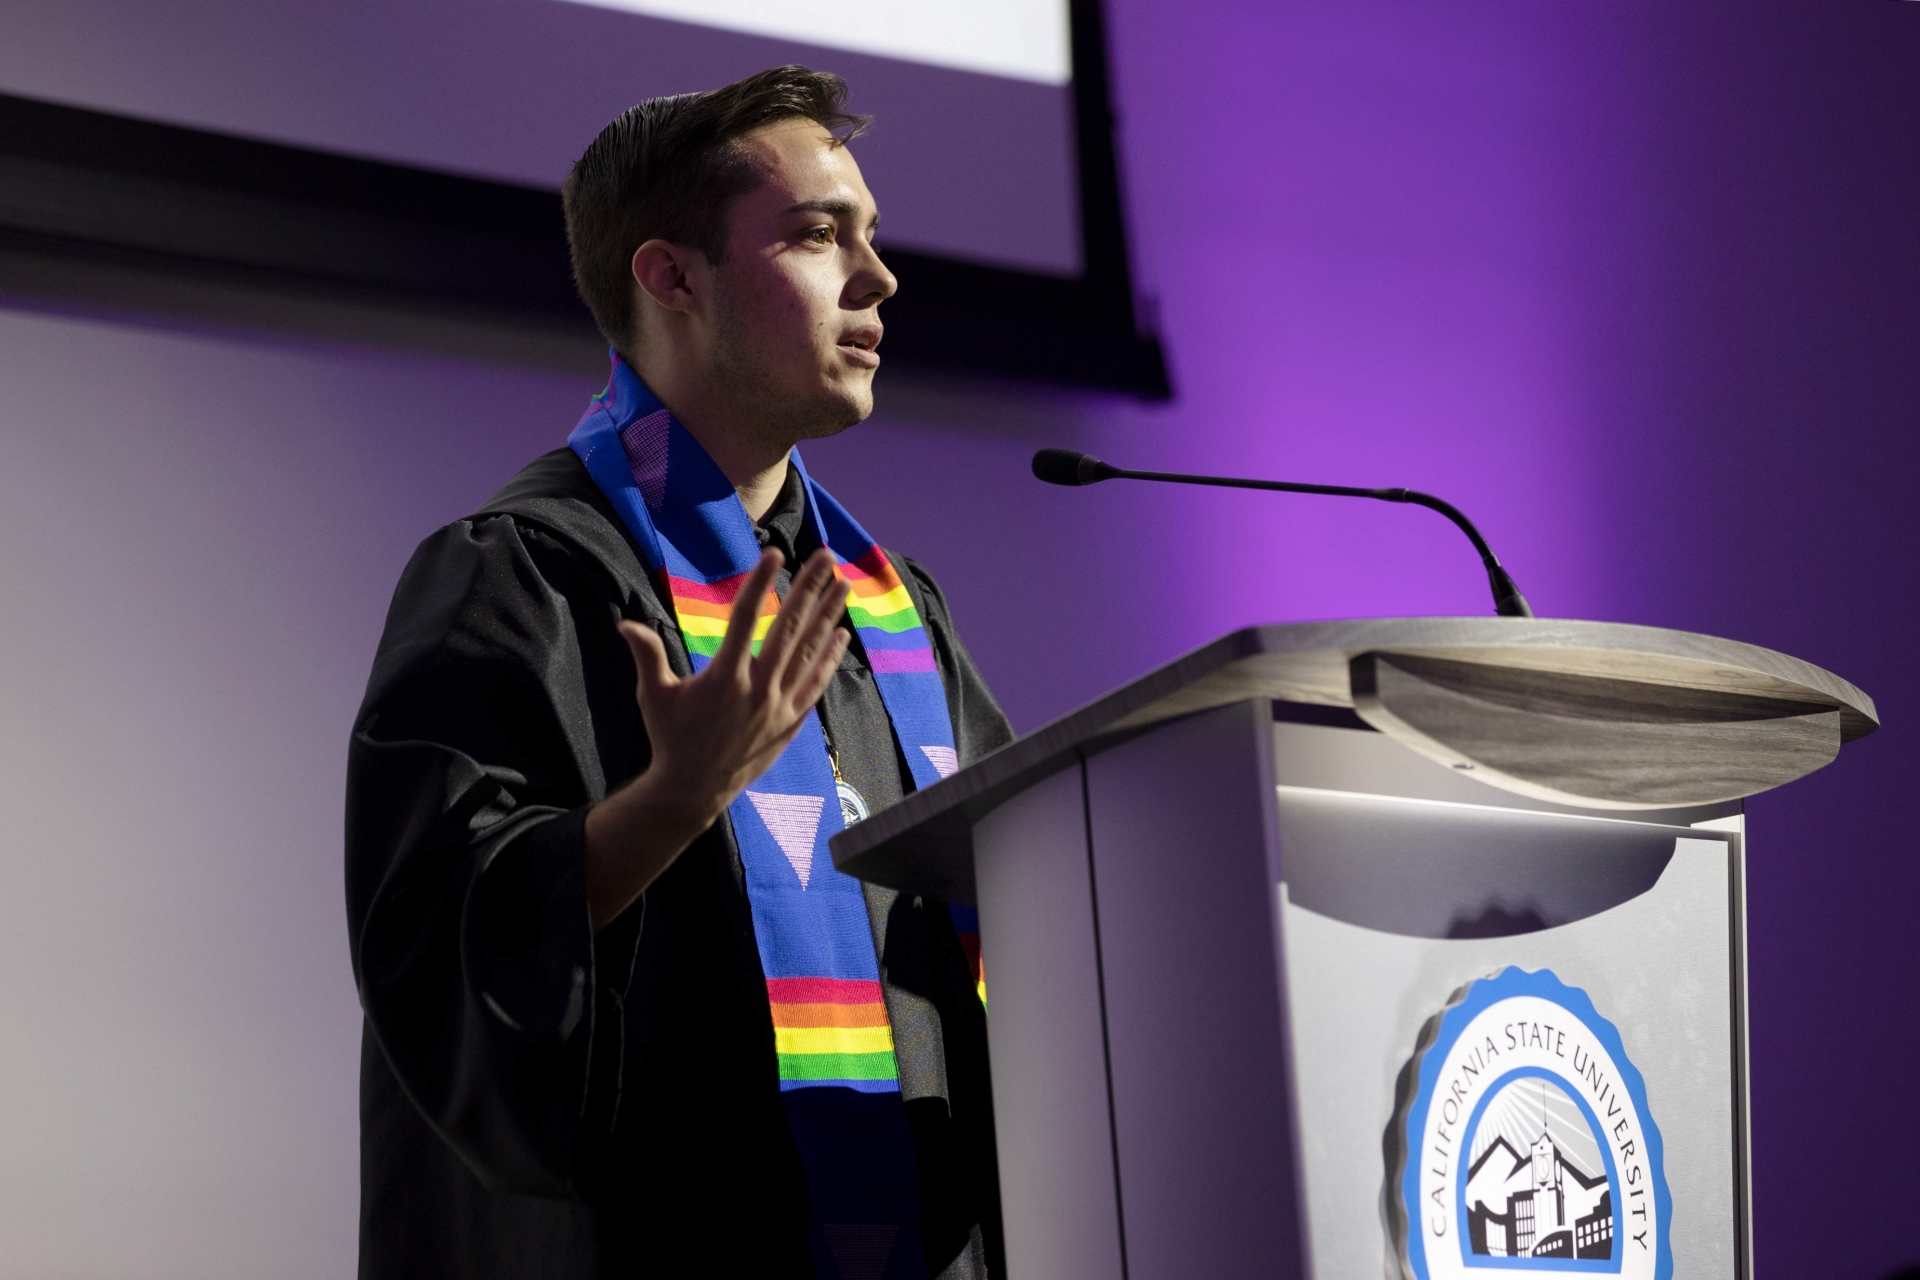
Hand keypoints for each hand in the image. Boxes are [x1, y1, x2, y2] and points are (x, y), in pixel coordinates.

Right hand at [583, 547, 850, 926]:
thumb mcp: (653, 696)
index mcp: (725, 676)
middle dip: (809, 588)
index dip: (760, 582)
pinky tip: (841, 635)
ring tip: (843, 585)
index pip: (747, 617)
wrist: (694, 790)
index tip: (774, 553)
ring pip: (809, 651)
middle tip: (825, 557)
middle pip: (789, 627)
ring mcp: (779, 705)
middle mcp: (758, 687)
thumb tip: (625, 624)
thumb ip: (647, 655)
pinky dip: (829, 658)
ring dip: (828, 615)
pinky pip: (815, 683)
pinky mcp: (791, 721)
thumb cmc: (671, 739)